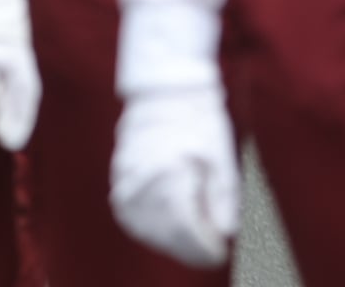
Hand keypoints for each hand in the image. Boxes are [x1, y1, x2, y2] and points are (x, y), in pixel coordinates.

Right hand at [110, 86, 240, 267]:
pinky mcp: (118, 176)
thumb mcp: (222, 158)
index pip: (185, 228)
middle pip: (164, 233)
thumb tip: (226, 233)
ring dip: (167, 242)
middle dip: (189, 249)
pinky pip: (127, 214)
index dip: (204, 247)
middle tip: (210, 253)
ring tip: (190, 244)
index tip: (220, 252)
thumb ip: (224, 199)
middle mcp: (142, 179)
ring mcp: (124, 179)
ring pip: (143, 227)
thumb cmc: (199, 122)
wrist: (165, 91)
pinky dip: (147, 227)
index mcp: (170, 173)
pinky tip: (165, 230)